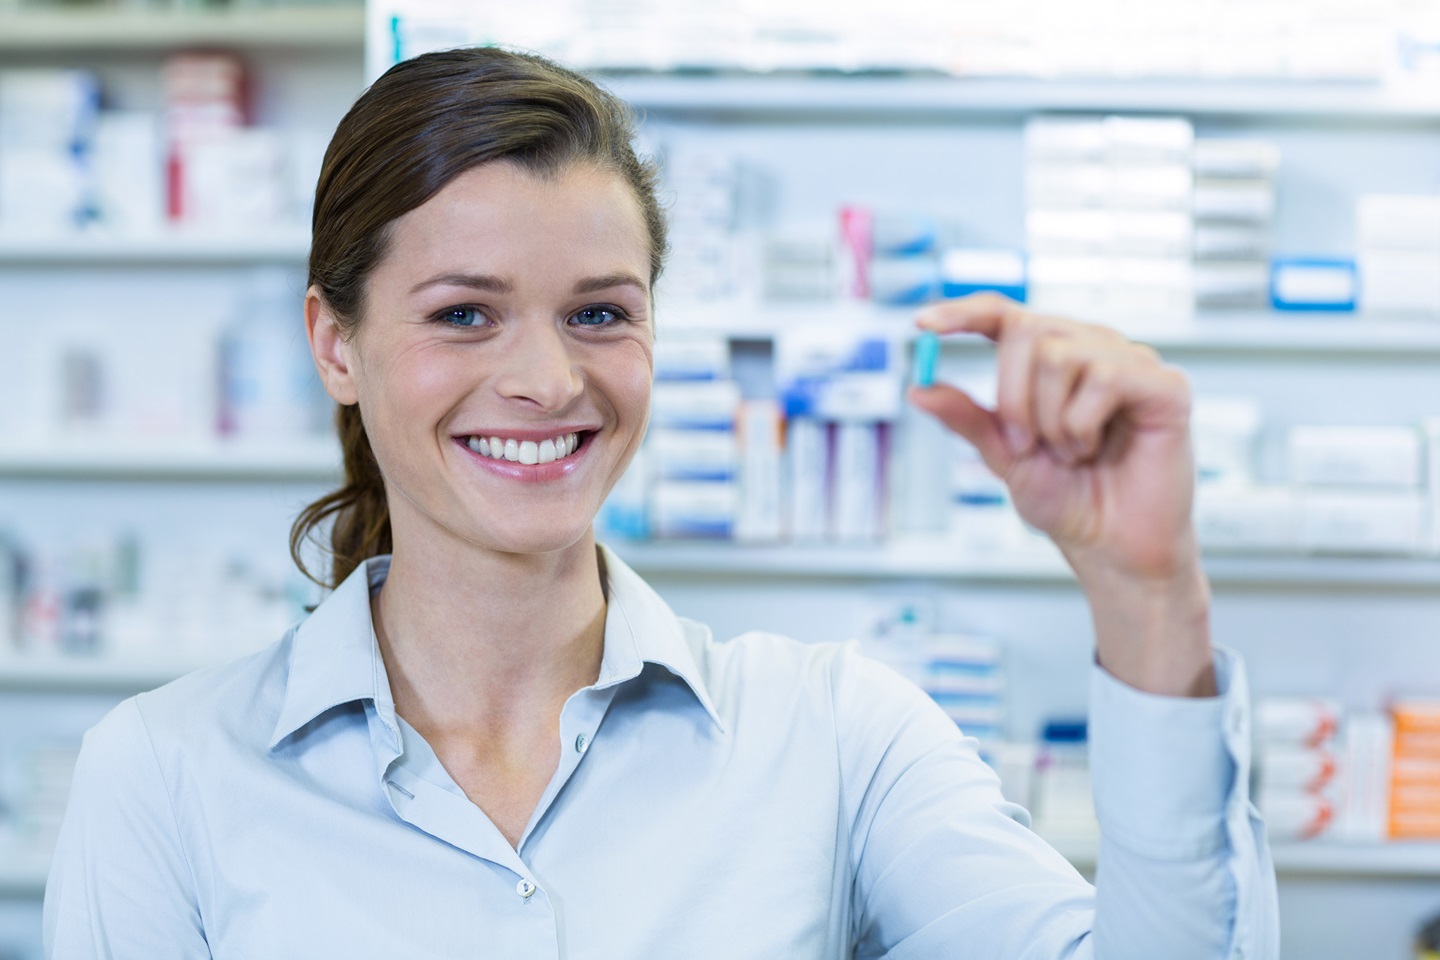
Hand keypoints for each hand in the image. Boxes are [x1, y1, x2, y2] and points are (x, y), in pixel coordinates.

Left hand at [908, 294, 1215, 696]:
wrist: (1111, 547)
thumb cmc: (1069, 499)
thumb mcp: (1003, 456)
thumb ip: (968, 419)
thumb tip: (918, 388)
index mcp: (1051, 357)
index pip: (1003, 313)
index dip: (962, 312)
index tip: (921, 325)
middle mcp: (1091, 347)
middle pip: (1026, 329)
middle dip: (1011, 396)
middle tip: (1024, 445)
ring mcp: (1131, 362)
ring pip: (1060, 355)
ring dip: (1049, 419)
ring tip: (1070, 453)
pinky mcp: (1165, 385)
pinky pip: (1104, 378)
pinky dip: (1082, 425)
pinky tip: (1093, 449)